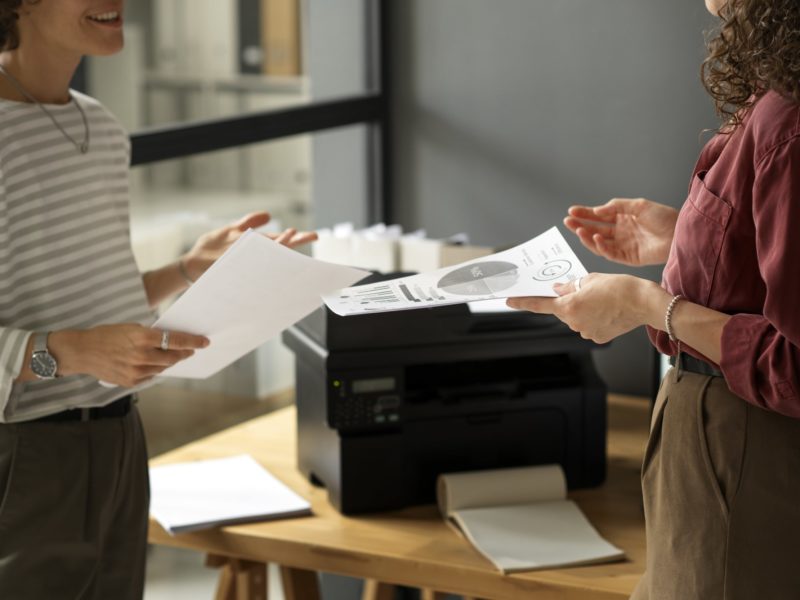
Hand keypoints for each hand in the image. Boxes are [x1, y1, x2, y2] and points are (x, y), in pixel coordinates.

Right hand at [49, 324, 209, 387]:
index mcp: (142, 338)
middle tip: (190, 350)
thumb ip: (150, 335)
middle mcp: (141, 356)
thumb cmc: (106, 335)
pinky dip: (155, 369)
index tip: (204, 342)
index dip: (192, 341)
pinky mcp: (130, 381)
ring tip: (172, 355)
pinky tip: (153, 364)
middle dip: (184, 353)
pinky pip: (150, 376)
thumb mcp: (130, 328)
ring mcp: (136, 371)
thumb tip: (169, 340)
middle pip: (172, 357)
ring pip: (162, 368)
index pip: (175, 340)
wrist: (82, 351)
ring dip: (169, 361)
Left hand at [182, 212, 317, 280]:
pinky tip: (265, 248)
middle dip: (293, 241)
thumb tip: (268, 215)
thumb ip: (248, 222)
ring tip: (291, 236)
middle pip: (277, 248)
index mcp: (254, 246)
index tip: (313, 235)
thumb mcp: (230, 231)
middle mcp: (252, 255)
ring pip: (265, 254)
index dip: (295, 238)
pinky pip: (247, 260)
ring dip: (277, 245)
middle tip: (313, 236)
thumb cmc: (210, 250)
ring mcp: (242, 260)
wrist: (190, 265)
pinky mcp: (230, 265)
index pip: (279, 241)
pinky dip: (256, 255)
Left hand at [506, 274, 662, 343]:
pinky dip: (594, 318)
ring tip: (603, 300)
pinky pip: (589, 326)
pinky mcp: (598, 338)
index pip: (539, 305)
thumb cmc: (620, 288)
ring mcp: (586, 332)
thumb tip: (557, 290)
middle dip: (569, 301)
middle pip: (562, 311)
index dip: (522, 302)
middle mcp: (574, 323)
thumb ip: (570, 286)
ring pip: (576, 318)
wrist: (645, 303)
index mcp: (569, 307)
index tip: (508, 301)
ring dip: (583, 309)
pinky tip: (607, 311)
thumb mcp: (590, 280)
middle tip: (586, 290)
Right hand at [564, 198, 678, 265]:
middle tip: (568, 221)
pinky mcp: (628, 258)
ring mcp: (624, 245)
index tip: (572, 211)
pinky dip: (602, 247)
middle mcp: (621, 232)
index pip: (599, 216)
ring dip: (587, 237)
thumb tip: (597, 210)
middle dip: (581, 226)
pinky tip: (596, 238)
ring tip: (578, 231)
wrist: (681, 233)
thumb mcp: (639, 205)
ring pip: (600, 243)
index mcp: (623, 218)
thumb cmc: (665, 217)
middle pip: (595, 230)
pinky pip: (610, 253)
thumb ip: (617, 206)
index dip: (585, 214)